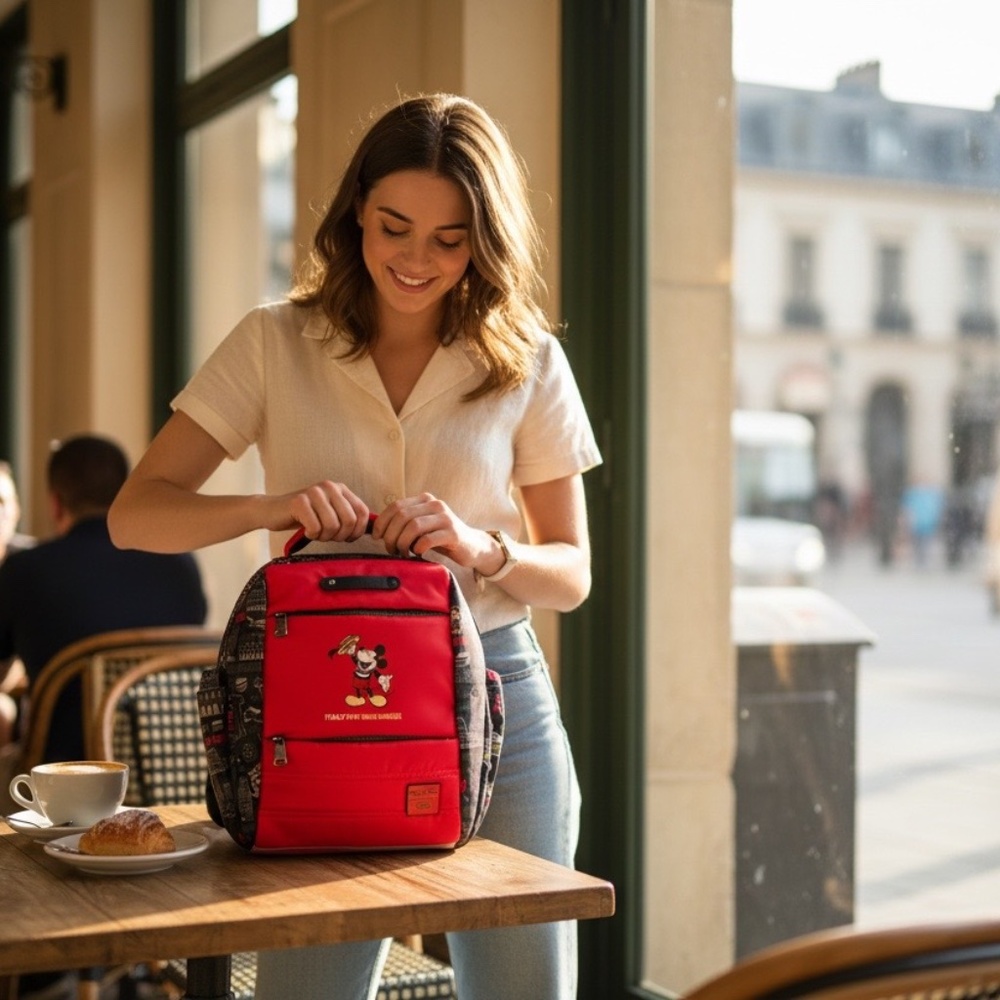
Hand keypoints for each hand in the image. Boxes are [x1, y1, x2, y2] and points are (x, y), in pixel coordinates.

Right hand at [267, 480, 369, 541]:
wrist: (272, 511)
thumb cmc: (305, 517)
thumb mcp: (331, 514)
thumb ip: (349, 518)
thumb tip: (373, 531)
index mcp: (341, 489)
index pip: (363, 512)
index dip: (358, 531)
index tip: (347, 538)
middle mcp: (330, 486)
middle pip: (349, 520)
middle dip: (340, 536)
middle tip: (328, 537)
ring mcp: (314, 492)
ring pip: (332, 525)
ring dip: (324, 536)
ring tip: (315, 532)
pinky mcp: (299, 501)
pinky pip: (315, 527)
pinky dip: (311, 535)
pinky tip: (305, 530)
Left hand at [372, 493, 496, 569]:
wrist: (472, 546)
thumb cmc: (441, 538)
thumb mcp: (422, 526)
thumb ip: (404, 523)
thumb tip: (377, 530)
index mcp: (425, 500)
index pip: (396, 506)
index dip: (382, 522)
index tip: (377, 537)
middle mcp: (435, 505)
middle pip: (402, 516)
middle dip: (391, 535)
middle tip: (390, 549)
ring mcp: (445, 518)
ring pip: (413, 526)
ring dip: (402, 543)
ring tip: (402, 553)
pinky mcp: (453, 533)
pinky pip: (427, 539)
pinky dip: (417, 548)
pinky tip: (417, 553)